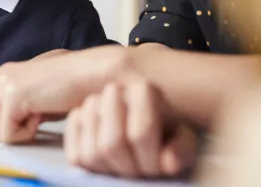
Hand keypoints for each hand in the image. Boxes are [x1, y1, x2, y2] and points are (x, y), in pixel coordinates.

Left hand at [0, 45, 127, 142]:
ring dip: (16, 134)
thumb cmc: (70, 87)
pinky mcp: (12, 95)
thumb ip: (7, 108)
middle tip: (29, 125)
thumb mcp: (33, 100)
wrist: (92, 74)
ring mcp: (4, 85)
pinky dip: (26, 133)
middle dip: (2, 135)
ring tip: (37, 118)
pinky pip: (7, 133)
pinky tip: (40, 115)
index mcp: (3, 76)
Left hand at [65, 81, 197, 177]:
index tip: (143, 85)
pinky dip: (76, 128)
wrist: (149, 142)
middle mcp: (131, 173)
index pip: (143, 135)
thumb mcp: (185, 135)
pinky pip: (75, 155)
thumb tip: (169, 162)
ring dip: (93, 117)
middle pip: (113, 144)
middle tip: (114, 87)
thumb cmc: (167, 131)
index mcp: (158, 162)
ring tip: (100, 98)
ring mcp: (106, 173)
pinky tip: (84, 112)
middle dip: (111, 112)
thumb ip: (182, 147)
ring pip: (92, 151)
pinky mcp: (85, 169)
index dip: (142, 108)